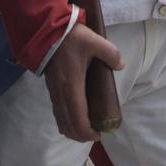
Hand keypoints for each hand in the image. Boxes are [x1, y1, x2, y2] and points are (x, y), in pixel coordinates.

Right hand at [42, 23, 123, 142]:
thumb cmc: (70, 37)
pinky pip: (57, 111)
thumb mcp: (94, 41)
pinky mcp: (51, 88)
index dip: (87, 132)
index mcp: (72, 87)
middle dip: (81, 135)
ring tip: (85, 129)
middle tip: (94, 134)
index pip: (78, 119)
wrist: (45, 30)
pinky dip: (65, 120)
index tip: (98, 135)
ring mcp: (54, 92)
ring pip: (60, 120)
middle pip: (68, 125)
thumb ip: (110, 53)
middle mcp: (61, 94)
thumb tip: (120, 65)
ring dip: (72, 129)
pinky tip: (73, 117)